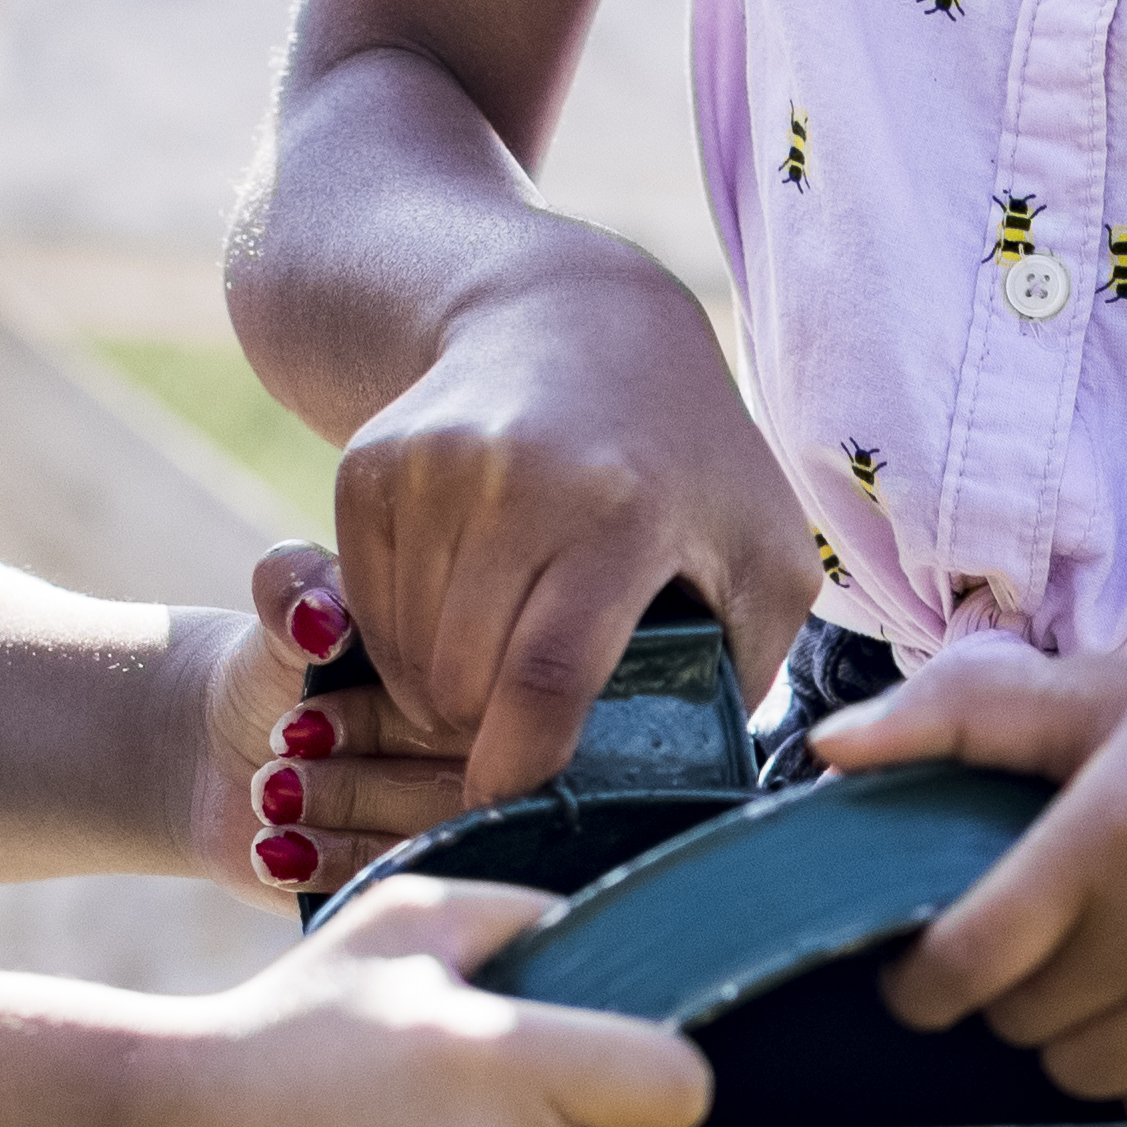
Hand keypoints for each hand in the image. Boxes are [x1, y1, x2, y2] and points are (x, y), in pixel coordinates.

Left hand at [207, 547, 473, 895]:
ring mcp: (462, 828)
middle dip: (360, 777)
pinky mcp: (420, 882)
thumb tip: (322, 617)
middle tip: (281, 759)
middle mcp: (490, 757)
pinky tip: (274, 848)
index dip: (390, 716)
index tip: (305, 717)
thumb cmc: (275, 670)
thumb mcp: (282, 613)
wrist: (221, 750)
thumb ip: (297, 590)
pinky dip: (329, 866)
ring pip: (430, 840)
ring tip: (269, 794)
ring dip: (340, 813)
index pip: (471, 710)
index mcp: (485, 681)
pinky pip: (399, 886)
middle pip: (460, 784)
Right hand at [323, 249, 807, 806]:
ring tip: (495, 674)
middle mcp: (518, 478)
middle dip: (479, 735)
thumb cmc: (687, 458)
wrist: (568, 318)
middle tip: (517, 736)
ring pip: (403, 652)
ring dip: (439, 694)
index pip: (548, 675)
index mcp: (623, 510)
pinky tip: (459, 618)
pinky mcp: (373, 464)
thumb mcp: (761, 550)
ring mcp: (433, 466)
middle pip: (462, 677)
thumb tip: (694, 787)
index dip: (520, 767)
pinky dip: (401, 641)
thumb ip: (747, 669)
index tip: (512, 809)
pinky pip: (365, 606)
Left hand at [811, 643, 1126, 1126]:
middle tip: (1081, 930)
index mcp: (1119, 833)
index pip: (958, 966)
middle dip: (1021, 987)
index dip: (922, 981)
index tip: (927, 969)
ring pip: (1082, 1077)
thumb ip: (963, 714)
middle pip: (1017, 1024)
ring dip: (1088, 1031)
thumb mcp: (1113, 695)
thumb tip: (825, 751)